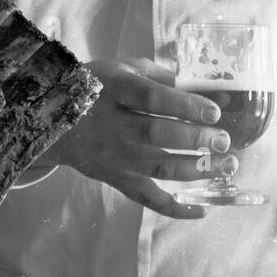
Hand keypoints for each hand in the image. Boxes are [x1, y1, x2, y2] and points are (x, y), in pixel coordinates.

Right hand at [44, 57, 236, 219]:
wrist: (50, 119)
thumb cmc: (96, 86)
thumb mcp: (123, 68)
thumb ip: (160, 76)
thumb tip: (203, 86)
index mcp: (115, 90)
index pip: (152, 98)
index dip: (184, 105)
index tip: (214, 112)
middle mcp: (112, 124)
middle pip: (156, 134)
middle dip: (195, 138)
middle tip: (223, 140)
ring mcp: (113, 155)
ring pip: (157, 167)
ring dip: (195, 169)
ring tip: (226, 165)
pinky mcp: (115, 178)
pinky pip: (145, 198)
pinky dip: (174, 207)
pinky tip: (202, 208)